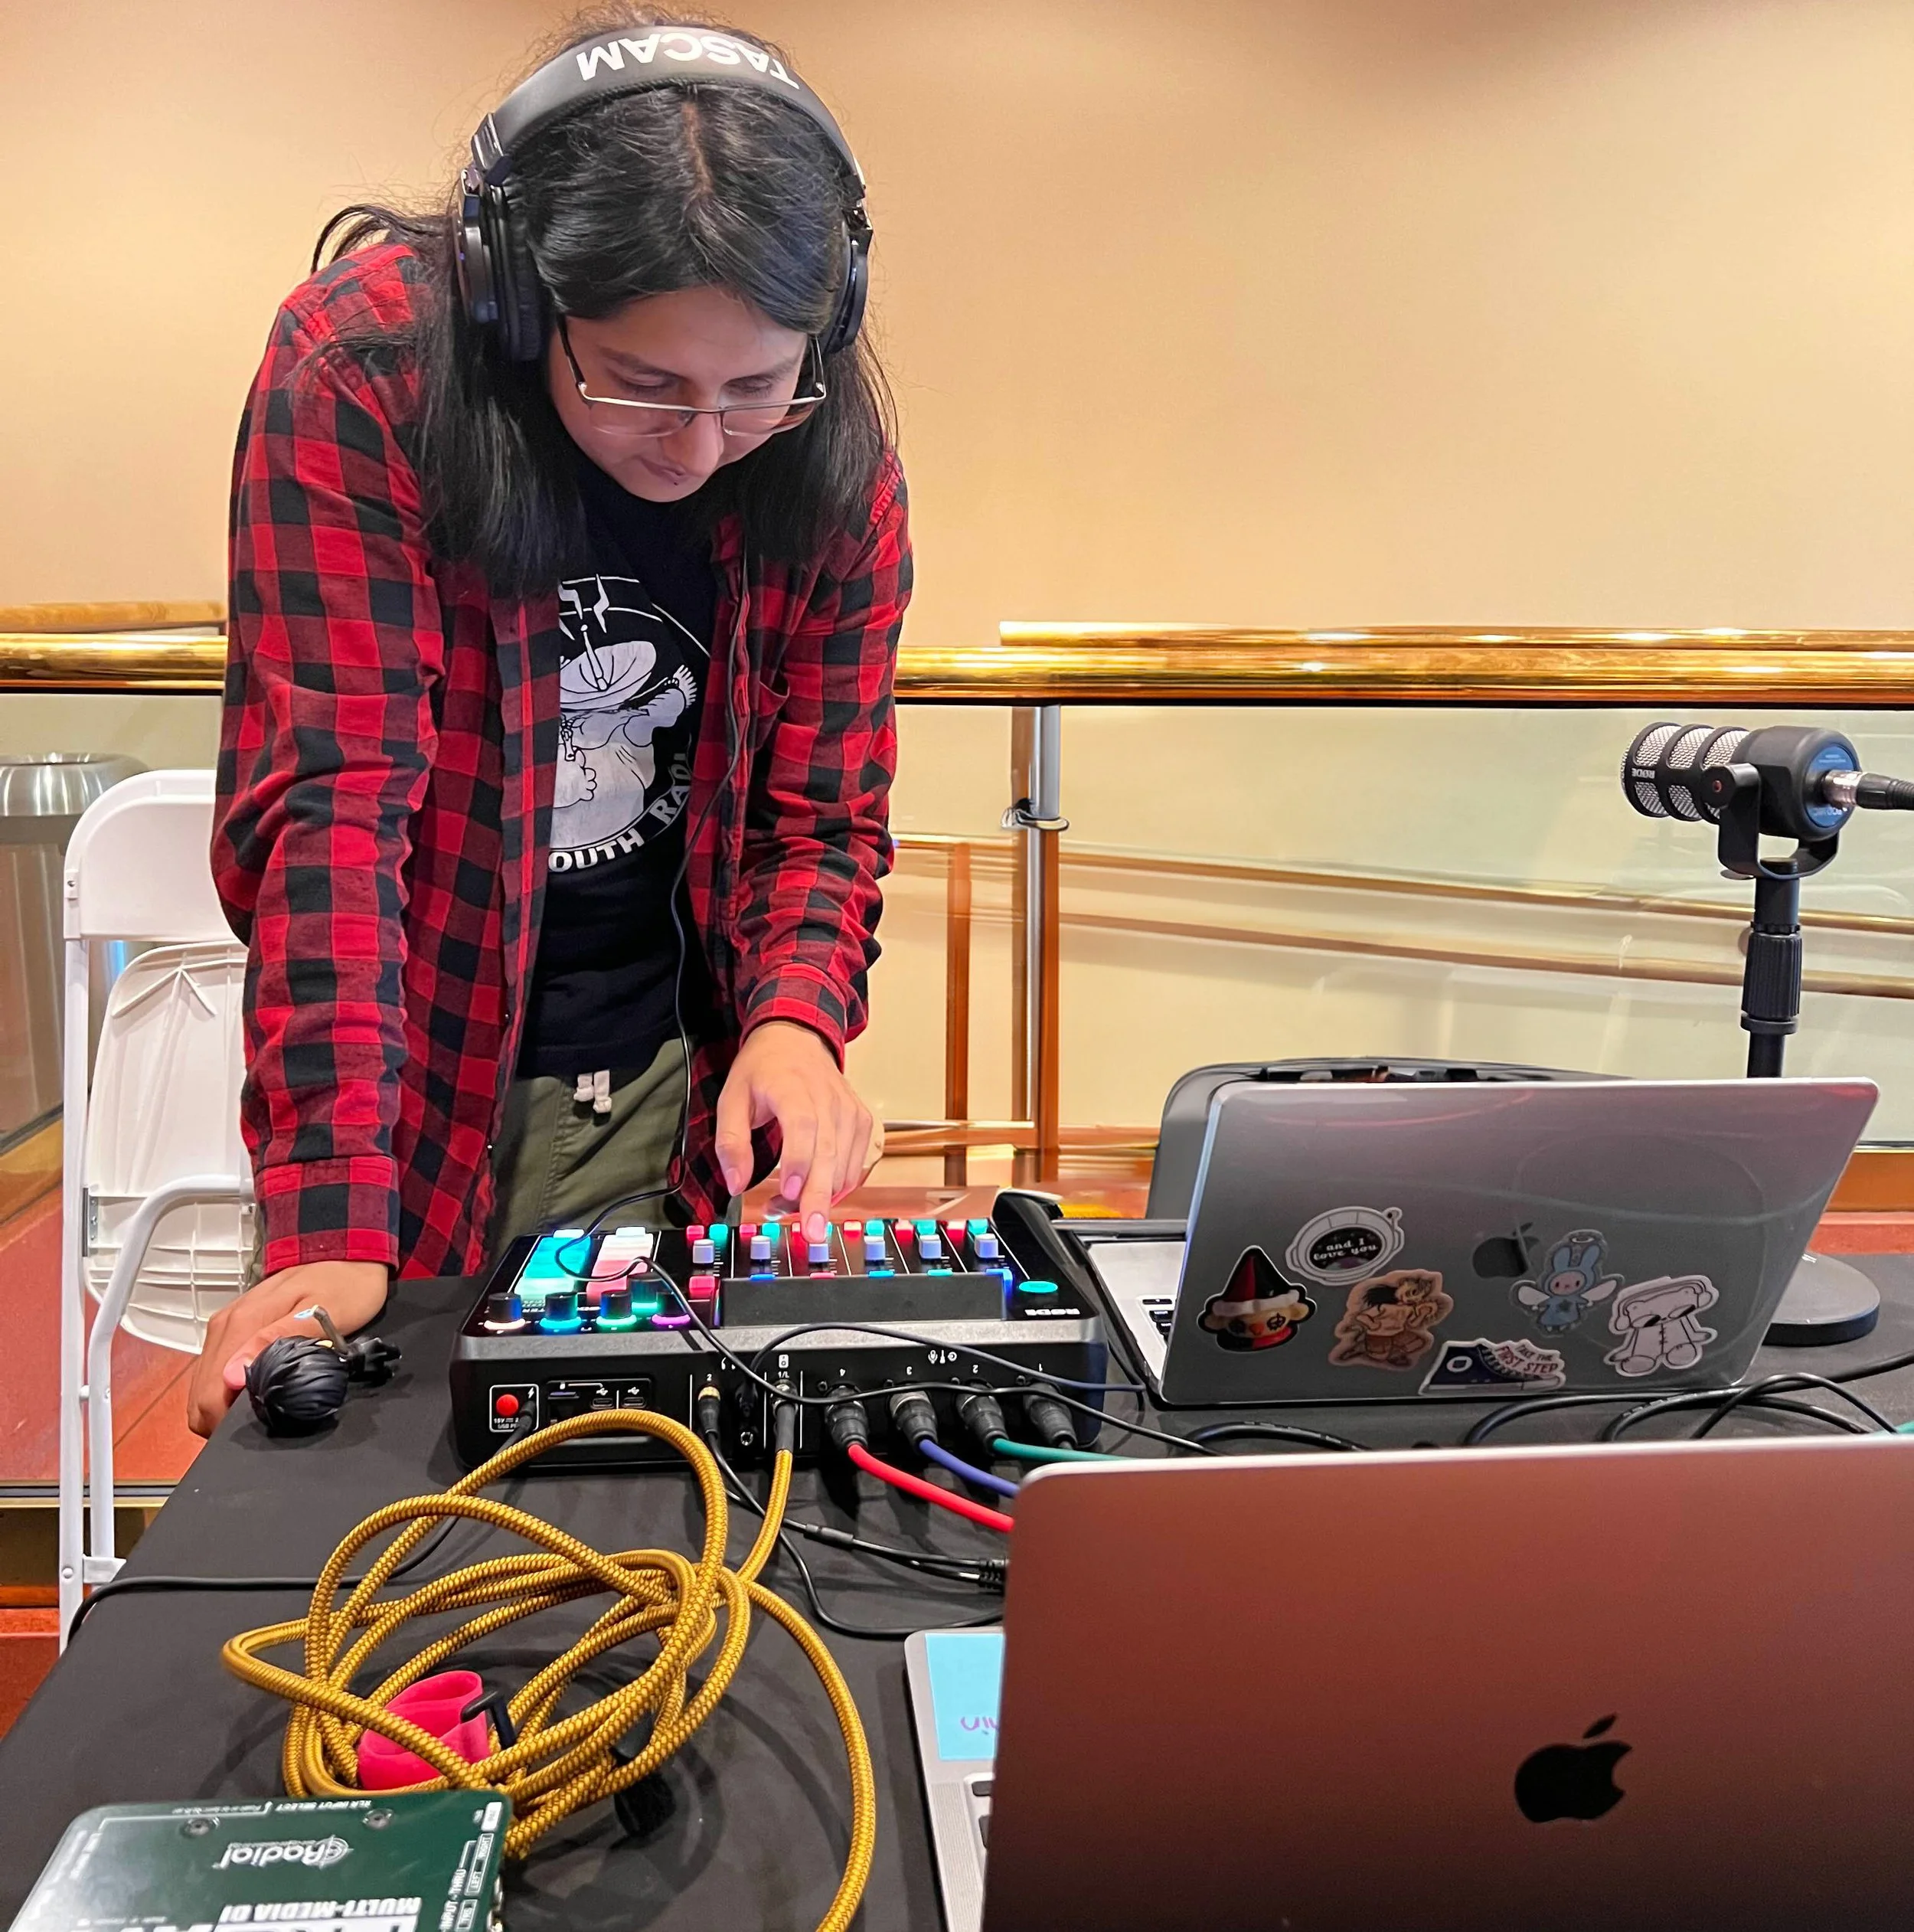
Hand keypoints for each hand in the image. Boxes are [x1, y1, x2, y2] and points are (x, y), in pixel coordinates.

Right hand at [186, 1260, 388, 1437]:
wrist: (346, 1254)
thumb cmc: (343, 1287)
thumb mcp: (320, 1317)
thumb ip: (274, 1343)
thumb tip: (232, 1377)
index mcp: (241, 1325)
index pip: (209, 1394)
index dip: (225, 1422)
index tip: (254, 1428)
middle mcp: (224, 1326)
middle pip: (200, 1395)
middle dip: (221, 1418)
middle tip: (259, 1422)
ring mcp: (224, 1326)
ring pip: (203, 1385)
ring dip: (222, 1404)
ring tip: (259, 1408)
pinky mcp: (231, 1328)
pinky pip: (214, 1369)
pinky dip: (226, 1389)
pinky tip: (255, 1389)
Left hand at [714, 1020, 882, 1240]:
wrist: (797, 1039)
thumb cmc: (763, 1070)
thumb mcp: (732, 1098)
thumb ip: (730, 1142)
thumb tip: (736, 1184)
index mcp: (793, 1087)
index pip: (803, 1125)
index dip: (798, 1161)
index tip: (786, 1191)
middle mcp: (829, 1098)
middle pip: (830, 1152)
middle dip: (820, 1197)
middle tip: (812, 1232)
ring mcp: (850, 1110)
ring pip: (846, 1164)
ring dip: (823, 1196)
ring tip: (790, 1210)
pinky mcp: (861, 1122)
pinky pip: (857, 1164)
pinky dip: (841, 1187)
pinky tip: (816, 1196)